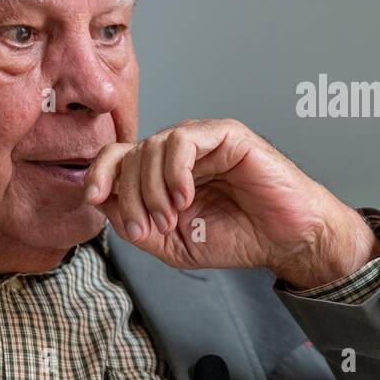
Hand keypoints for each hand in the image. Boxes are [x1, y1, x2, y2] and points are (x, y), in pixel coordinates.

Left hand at [84, 118, 379, 288]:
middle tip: (149, 227)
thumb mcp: (173, 244)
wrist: (286, 240)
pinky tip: (186, 196)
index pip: (119, 157)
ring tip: (173, 216)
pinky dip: (176, 171)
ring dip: (152, 187)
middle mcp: (181, 152)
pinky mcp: (228, 135)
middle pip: (131, 154)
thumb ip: (136, 226)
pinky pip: (185, 140)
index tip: (93, 199)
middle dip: (129, 196)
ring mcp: (204, 140)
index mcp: (164, 173)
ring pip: (153, 145)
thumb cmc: (239, 237)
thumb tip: (101, 203)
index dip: (100, 173)